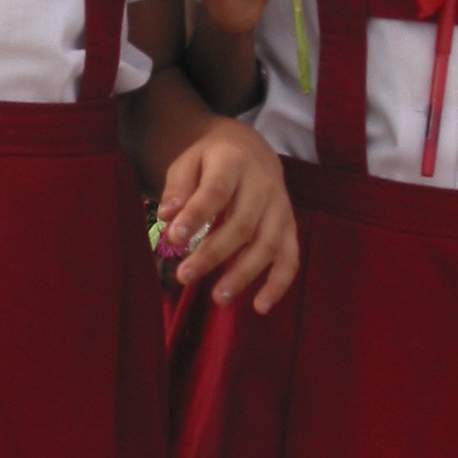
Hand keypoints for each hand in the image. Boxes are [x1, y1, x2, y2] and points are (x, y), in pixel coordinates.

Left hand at [158, 119, 298, 313]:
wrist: (250, 150)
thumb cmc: (211, 161)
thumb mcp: (188, 162)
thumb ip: (178, 188)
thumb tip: (168, 216)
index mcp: (234, 162)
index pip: (216, 191)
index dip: (196, 216)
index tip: (173, 239)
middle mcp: (263, 185)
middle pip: (242, 223)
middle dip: (213, 253)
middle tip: (184, 276)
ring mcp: (281, 208)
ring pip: (267, 244)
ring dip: (244, 274)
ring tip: (218, 298)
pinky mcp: (290, 228)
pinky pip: (290, 258)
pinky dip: (278, 284)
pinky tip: (260, 307)